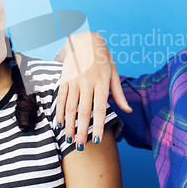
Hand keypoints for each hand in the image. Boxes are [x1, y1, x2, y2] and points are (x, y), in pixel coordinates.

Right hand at [56, 32, 131, 149]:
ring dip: (69, 124)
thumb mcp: (114, 73)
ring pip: (70, 107)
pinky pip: (60, 98)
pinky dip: (59, 112)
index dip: (97, 125)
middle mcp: (87, 83)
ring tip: (69, 139)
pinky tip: (59, 124)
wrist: (85, 40)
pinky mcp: (65, 79)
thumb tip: (128, 110)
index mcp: (101, 82)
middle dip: (81, 131)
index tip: (96, 140)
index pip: (99, 108)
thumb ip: (119, 93)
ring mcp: (74, 81)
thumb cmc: (103, 59)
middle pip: (83, 111)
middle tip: (80, 147)